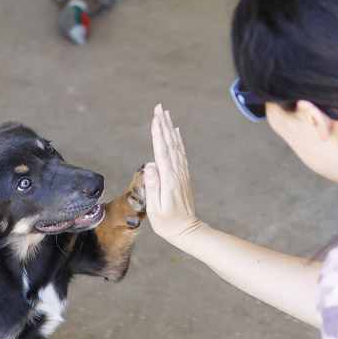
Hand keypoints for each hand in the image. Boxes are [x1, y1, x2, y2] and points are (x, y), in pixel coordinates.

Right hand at [145, 104, 202, 246]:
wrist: (187, 230)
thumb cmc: (167, 223)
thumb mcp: (156, 209)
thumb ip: (153, 187)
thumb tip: (150, 165)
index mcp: (168, 180)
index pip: (161, 151)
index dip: (157, 134)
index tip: (154, 118)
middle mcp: (176, 173)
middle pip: (169, 144)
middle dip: (163, 124)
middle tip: (158, 107)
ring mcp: (181, 173)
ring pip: (175, 146)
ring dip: (170, 128)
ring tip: (165, 113)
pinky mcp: (183, 176)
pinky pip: (180, 153)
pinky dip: (177, 140)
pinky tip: (175, 131)